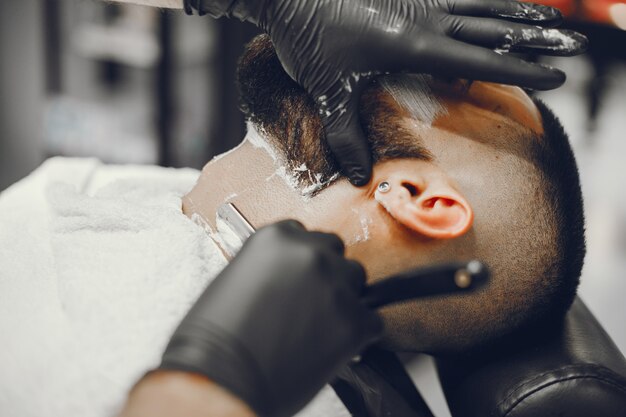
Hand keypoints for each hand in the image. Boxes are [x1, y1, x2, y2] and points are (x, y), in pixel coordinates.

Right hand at [159, 220, 382, 416]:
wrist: (219, 379)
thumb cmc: (215, 339)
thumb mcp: (233, 280)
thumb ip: (269, 268)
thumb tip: (288, 278)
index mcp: (276, 238)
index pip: (306, 235)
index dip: (303, 259)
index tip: (300, 275)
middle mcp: (310, 253)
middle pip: (336, 252)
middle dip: (327, 273)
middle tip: (312, 301)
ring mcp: (335, 285)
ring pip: (357, 281)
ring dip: (345, 298)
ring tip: (322, 325)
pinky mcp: (354, 321)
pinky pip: (372, 321)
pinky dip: (358, 335)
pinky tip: (335, 346)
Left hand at [186, 0, 586, 185]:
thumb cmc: (308, 39)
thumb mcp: (327, 90)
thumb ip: (345, 133)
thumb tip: (357, 176)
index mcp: (413, 44)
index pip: (479, 60)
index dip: (520, 68)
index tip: (557, 73)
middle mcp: (424, 18)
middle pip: (493, 27)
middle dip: (536, 37)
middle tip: (572, 43)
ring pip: (481, 4)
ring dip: (518, 12)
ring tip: (551, 18)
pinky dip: (484, 1)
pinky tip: (495, 5)